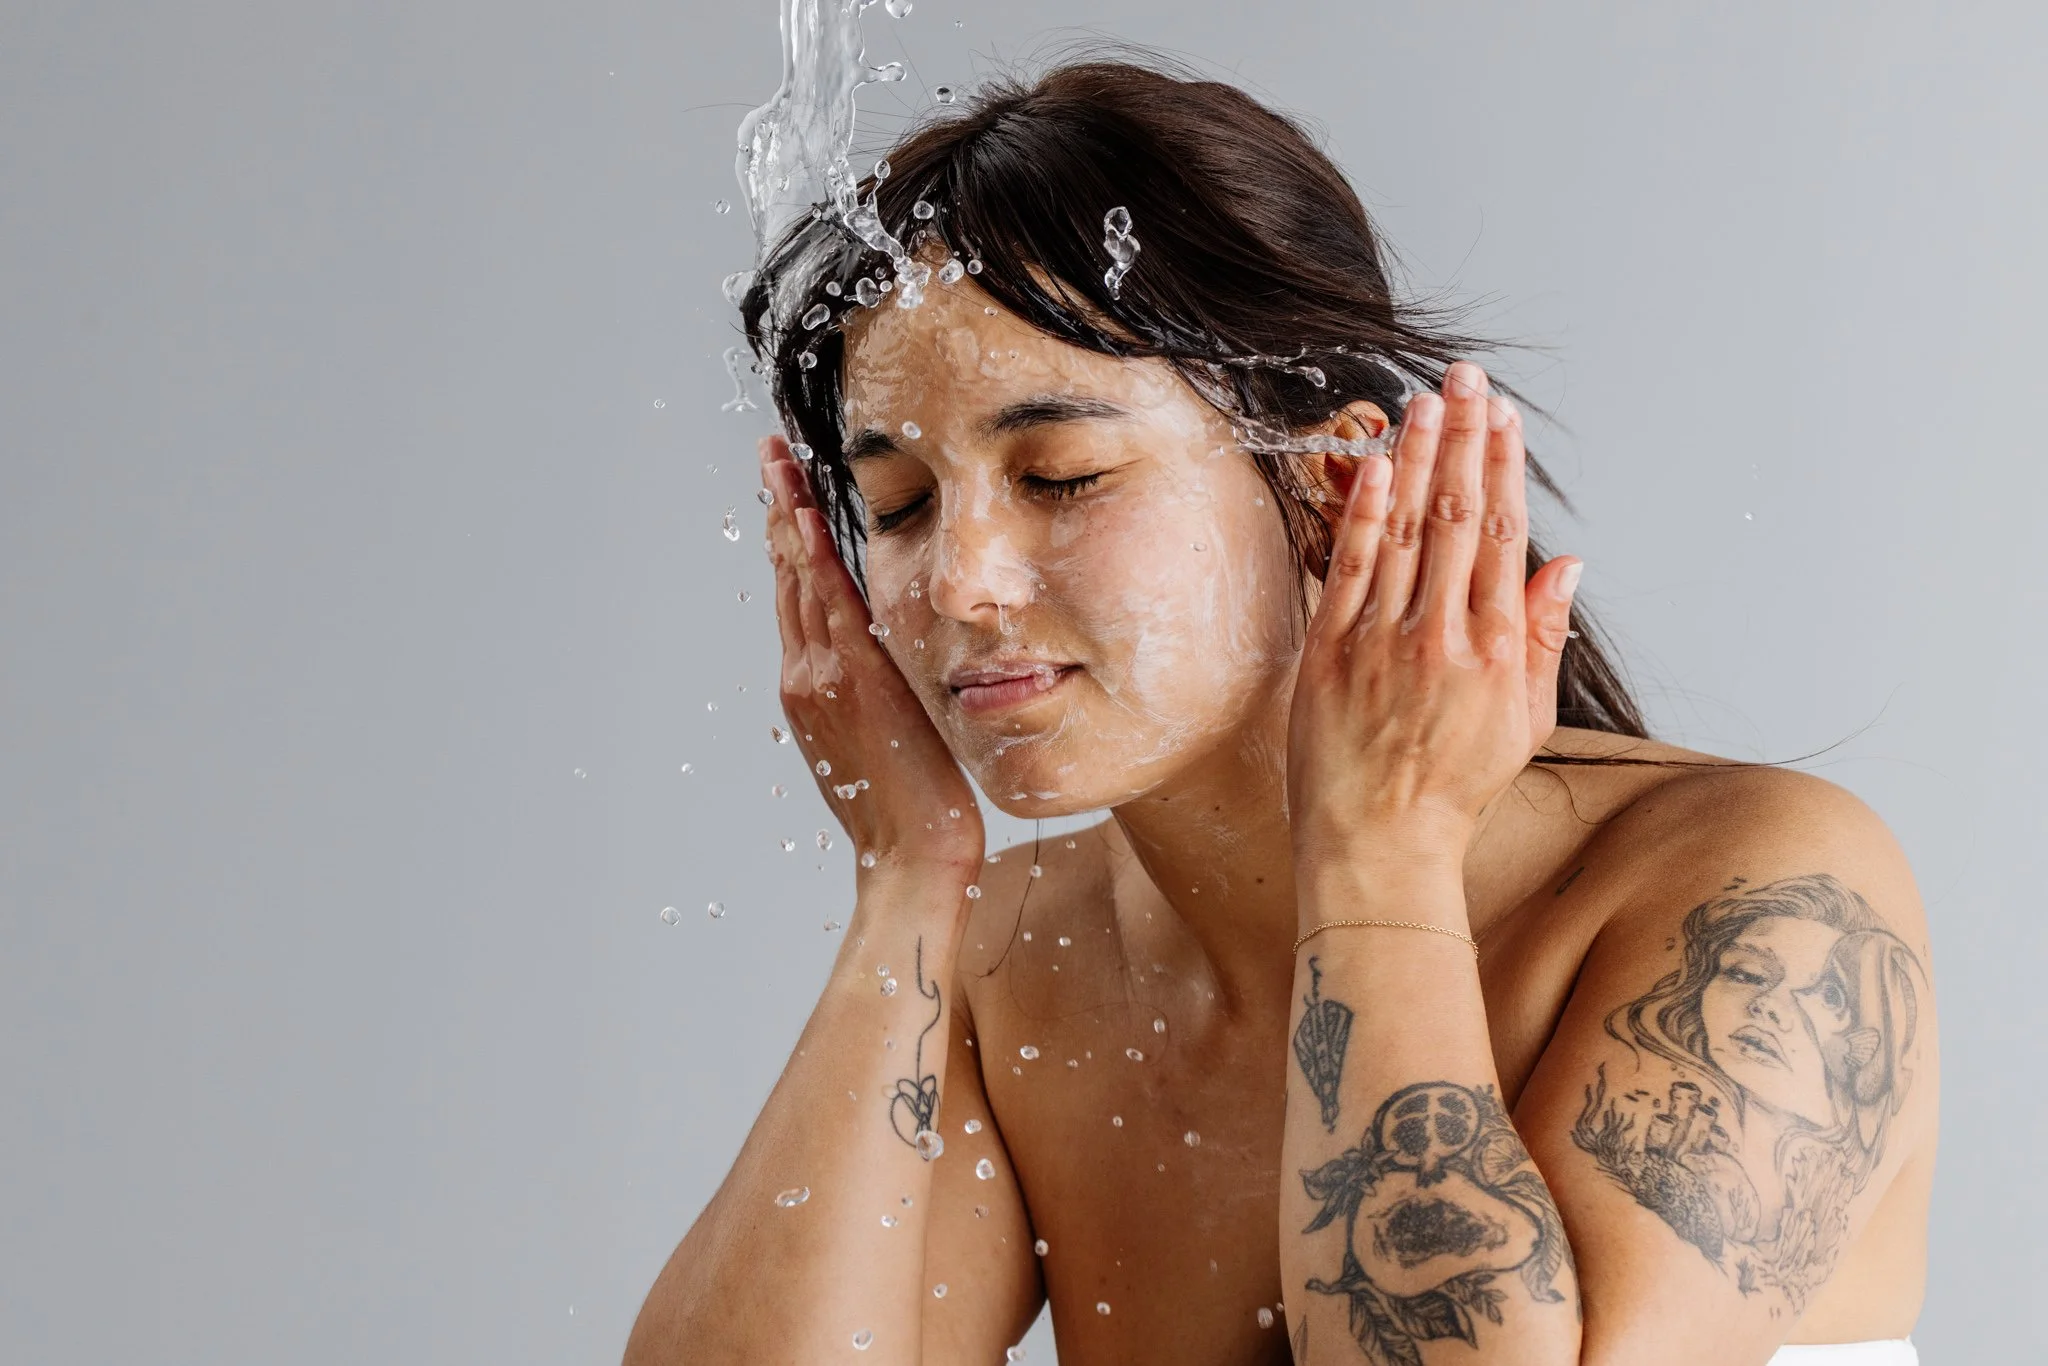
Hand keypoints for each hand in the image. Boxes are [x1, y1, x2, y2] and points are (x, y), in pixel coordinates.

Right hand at [760, 433, 986, 876]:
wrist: (908, 860)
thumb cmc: (913, 810)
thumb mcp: (888, 739)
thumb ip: (880, 693)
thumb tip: (893, 662)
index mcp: (813, 687)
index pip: (799, 595)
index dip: (791, 539)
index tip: (786, 492)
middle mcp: (806, 675)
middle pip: (788, 574)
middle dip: (780, 509)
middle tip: (771, 453)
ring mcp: (822, 677)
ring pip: (800, 579)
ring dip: (790, 514)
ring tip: (779, 462)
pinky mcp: (852, 681)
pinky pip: (828, 603)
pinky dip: (813, 556)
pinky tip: (806, 513)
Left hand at [1284, 362, 1582, 875]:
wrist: (1378, 844)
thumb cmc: (1452, 788)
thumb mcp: (1523, 722)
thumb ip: (1544, 638)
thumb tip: (1565, 563)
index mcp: (1497, 652)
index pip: (1503, 537)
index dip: (1504, 467)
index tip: (1502, 415)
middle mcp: (1443, 637)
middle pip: (1457, 517)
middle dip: (1463, 439)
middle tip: (1463, 377)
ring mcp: (1384, 642)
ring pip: (1405, 530)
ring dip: (1416, 457)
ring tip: (1422, 398)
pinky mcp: (1332, 653)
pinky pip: (1349, 568)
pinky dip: (1363, 512)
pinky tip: (1372, 461)